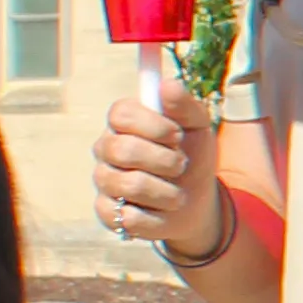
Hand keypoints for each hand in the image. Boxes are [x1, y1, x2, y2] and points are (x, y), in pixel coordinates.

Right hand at [95, 79, 226, 257]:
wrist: (198, 202)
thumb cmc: (193, 156)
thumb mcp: (198, 127)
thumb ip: (185, 105)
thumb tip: (167, 85)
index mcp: (124, 123)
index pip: (120, 114)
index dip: (152, 125)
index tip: (177, 135)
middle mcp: (106, 149)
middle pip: (121, 149)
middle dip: (164, 160)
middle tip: (181, 165)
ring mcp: (104, 181)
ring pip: (128, 185)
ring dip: (167, 192)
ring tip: (177, 192)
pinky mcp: (106, 213)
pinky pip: (129, 217)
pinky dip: (157, 217)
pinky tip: (161, 211)